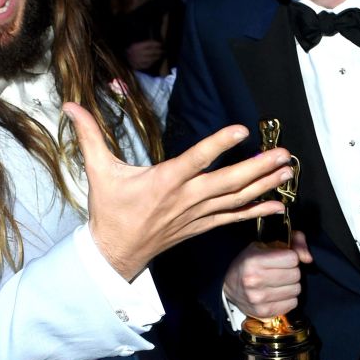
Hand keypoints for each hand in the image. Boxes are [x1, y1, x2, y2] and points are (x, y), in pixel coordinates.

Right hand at [63, 102, 291, 280]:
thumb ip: (90, 136)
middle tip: (284, 154)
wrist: (115, 253)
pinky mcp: (202, 227)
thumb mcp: (99, 171)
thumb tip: (70, 106)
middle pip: (228, 182)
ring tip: (289, 171)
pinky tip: (279, 203)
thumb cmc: (110, 210)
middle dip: (258, 167)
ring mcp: (197, 215)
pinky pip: (234, 219)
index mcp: (164, 181)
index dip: (218, 145)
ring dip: (265, 185)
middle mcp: (186, 198)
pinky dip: (257, 210)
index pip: (195, 159)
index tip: (241, 130)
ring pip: (236, 199)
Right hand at [126, 40, 163, 70]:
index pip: (149, 44)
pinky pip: (146, 65)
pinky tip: (154, 60)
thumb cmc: (130, 49)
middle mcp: (137, 53)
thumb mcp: (135, 43)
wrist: (121, 58)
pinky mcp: (136, 66)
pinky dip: (151, 63)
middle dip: (158, 51)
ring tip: (160, 55)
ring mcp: (137, 61)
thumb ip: (144, 43)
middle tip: (163, 50)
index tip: (161, 44)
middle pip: (151, 52)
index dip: (156, 44)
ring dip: (156, 57)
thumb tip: (156, 43)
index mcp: (136, 46)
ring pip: (150, 59)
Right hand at [224, 231, 312, 318]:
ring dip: (291, 285)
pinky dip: (288, 298)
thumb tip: (308, 258)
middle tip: (281, 271)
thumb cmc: (249, 263)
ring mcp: (259, 299)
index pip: (292, 258)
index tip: (283, 258)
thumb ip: (292, 242)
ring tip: (279, 282)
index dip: (290, 257)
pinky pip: (292, 303)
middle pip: (295, 274)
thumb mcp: (265, 245)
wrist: (230, 286)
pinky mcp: (264, 312)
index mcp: (254, 261)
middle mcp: (255, 281)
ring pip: (296, 290)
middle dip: (292, 271)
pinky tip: (278, 293)